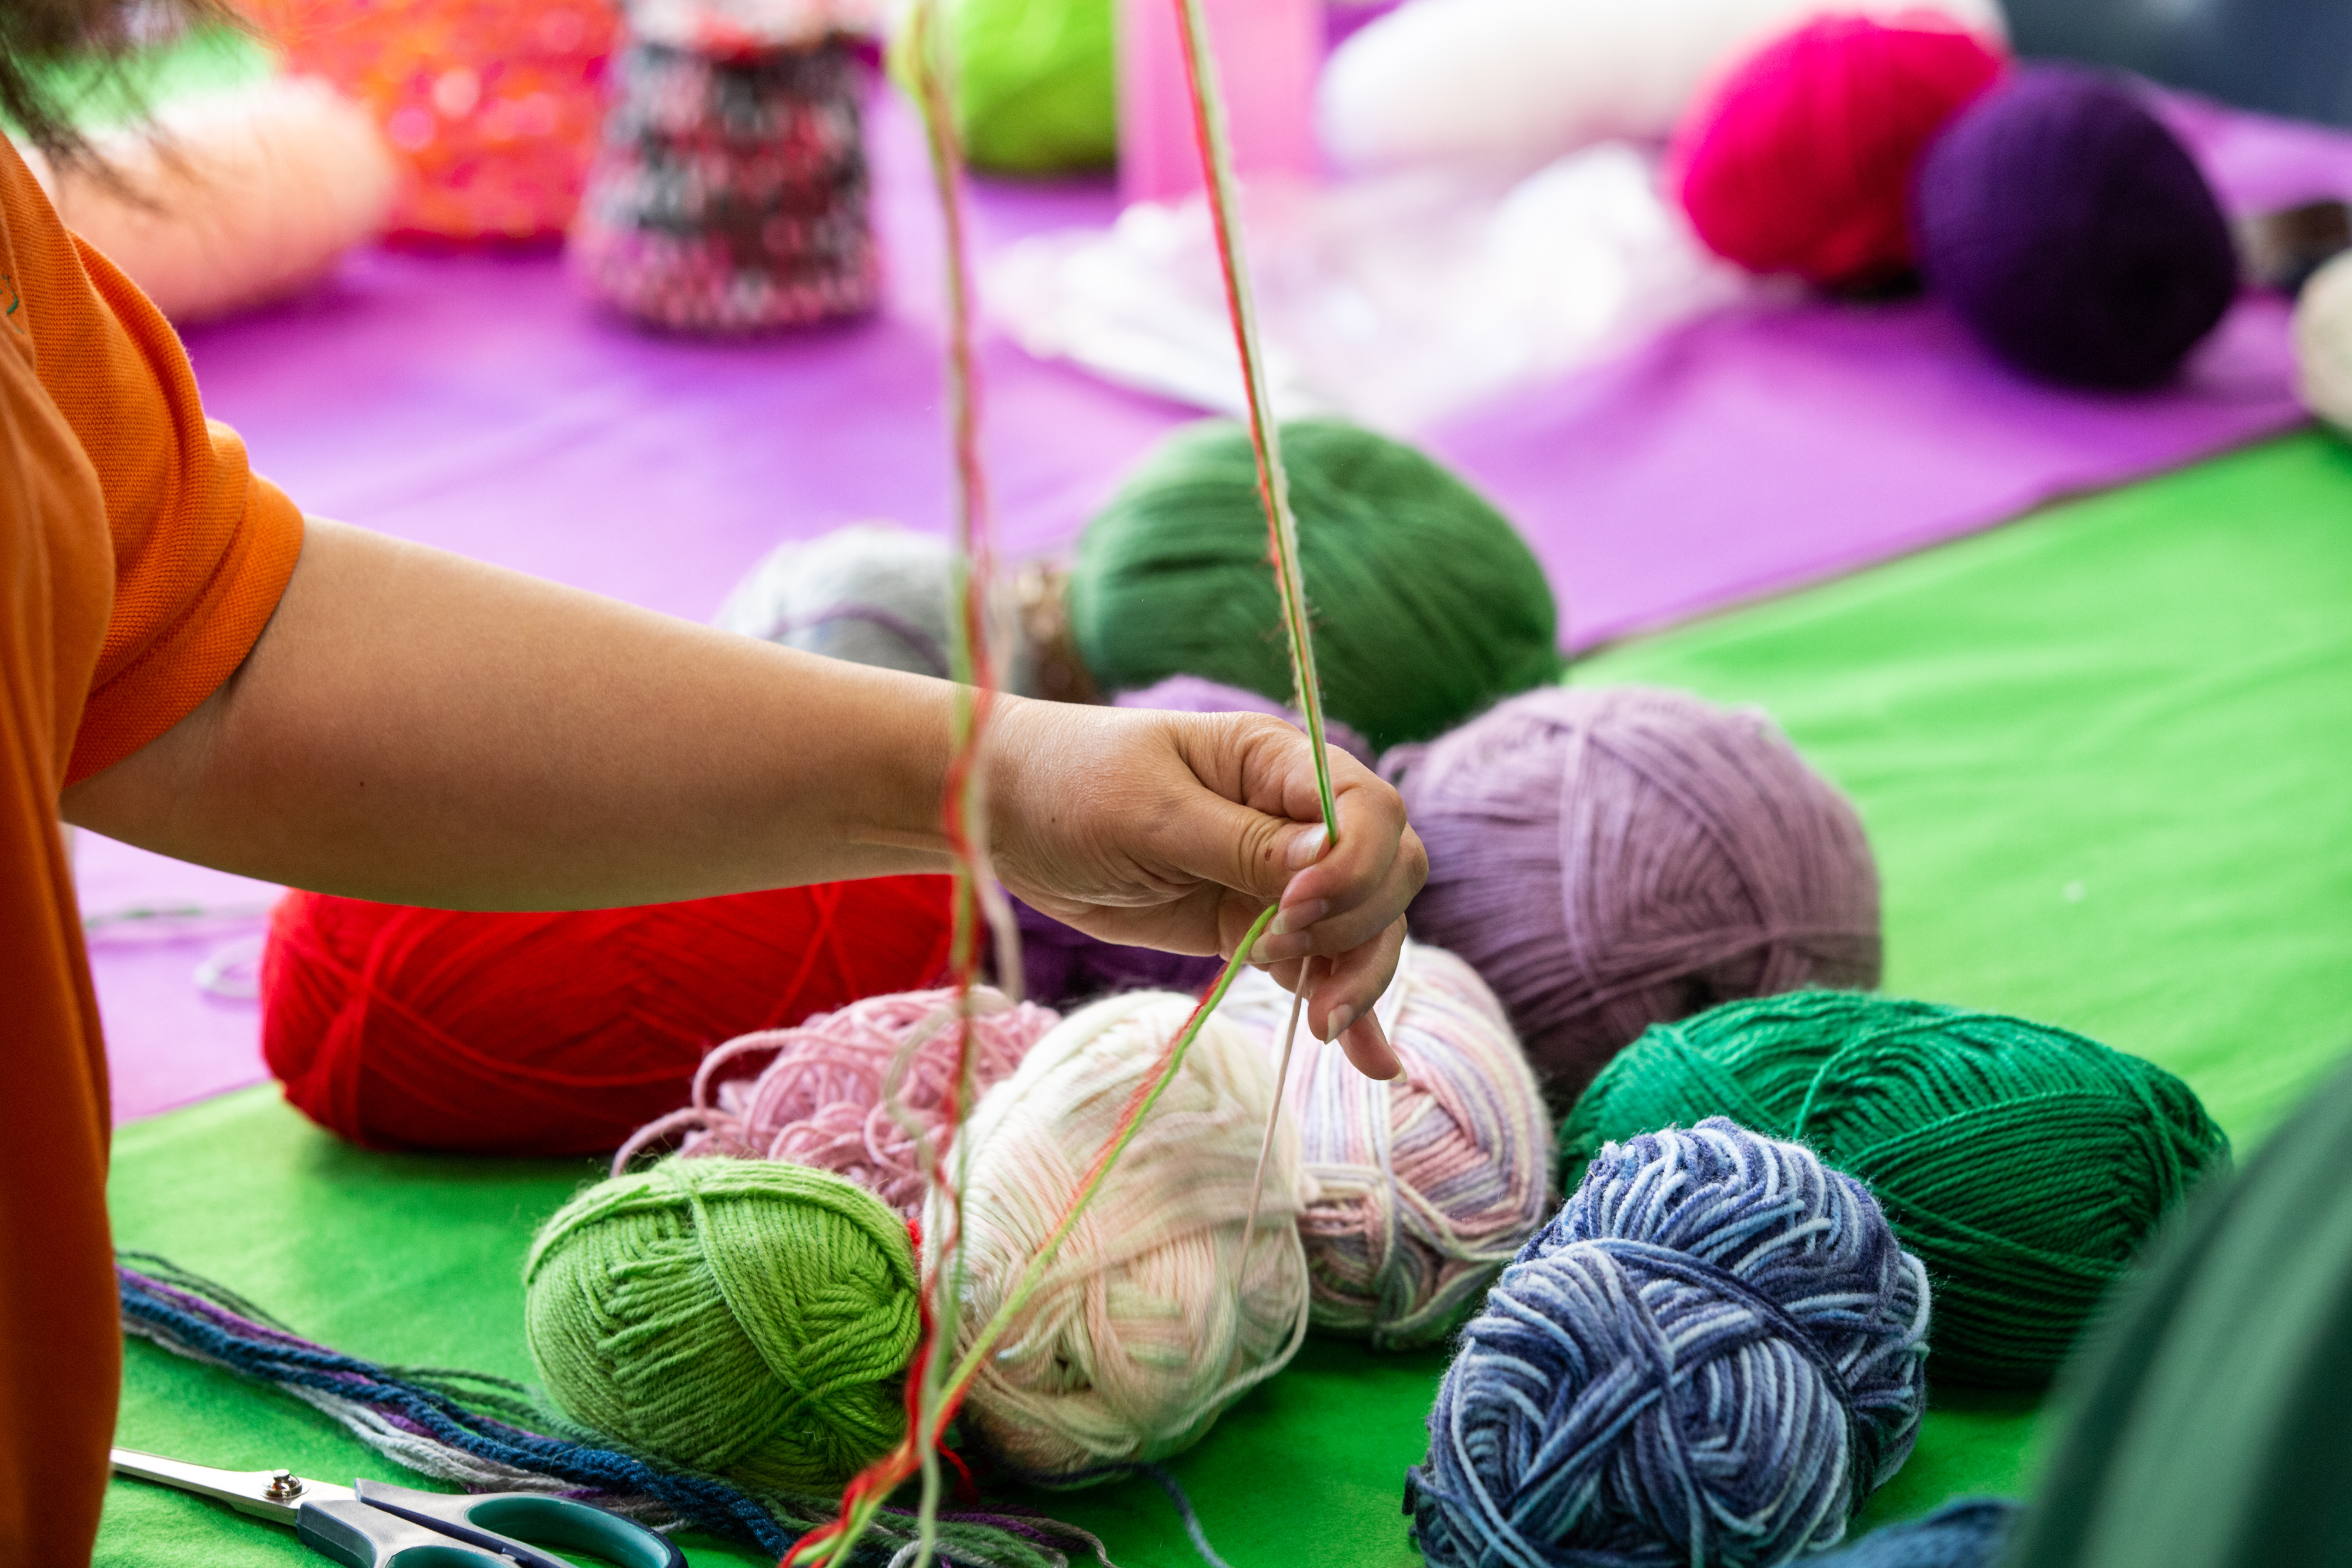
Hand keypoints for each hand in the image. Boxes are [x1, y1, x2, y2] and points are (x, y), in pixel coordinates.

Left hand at [987, 699, 1424, 1078]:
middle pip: (1387, 872)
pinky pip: (1316, 967)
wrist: (1006, 815)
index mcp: (1277, 762)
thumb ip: (1242, 843)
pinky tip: (1372, 1062)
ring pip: (1363, 927)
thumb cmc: (1070, 784)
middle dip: (1357, 924)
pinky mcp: (1250, 925)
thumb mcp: (1151, 811)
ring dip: (1358, 976)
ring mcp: (1278, 876)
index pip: (1370, 811)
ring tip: (1321, 1025)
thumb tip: (1327, 867)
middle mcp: (1294, 816)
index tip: (1291, 907)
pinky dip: (1347, 1008)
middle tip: (1274, 954)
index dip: (1352, 866)